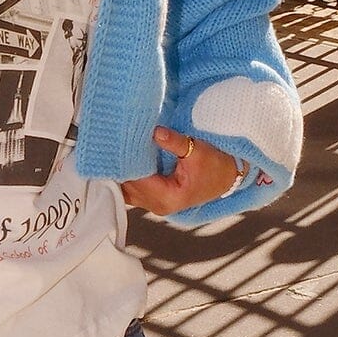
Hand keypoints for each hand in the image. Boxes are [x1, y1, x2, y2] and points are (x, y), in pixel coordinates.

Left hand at [120, 127, 244, 217]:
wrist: (226, 177)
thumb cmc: (214, 166)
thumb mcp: (198, 151)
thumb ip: (175, 142)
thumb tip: (156, 131)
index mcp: (167, 197)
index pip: (135, 178)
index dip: (124, 160)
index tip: (117, 141)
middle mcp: (157, 205)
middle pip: (127, 185)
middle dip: (119, 164)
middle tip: (111, 140)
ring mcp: (153, 204)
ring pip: (125, 188)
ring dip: (120, 170)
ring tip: (114, 147)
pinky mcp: (152, 198)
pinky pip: (131, 188)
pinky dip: (126, 174)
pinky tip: (121, 158)